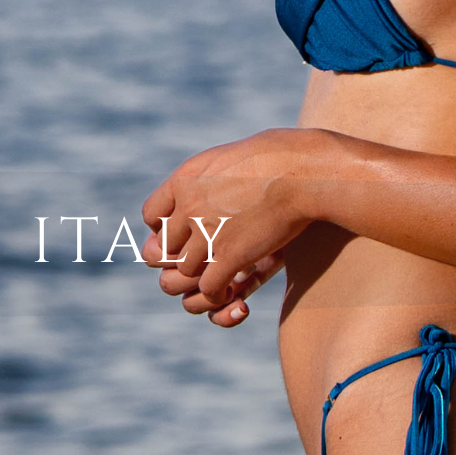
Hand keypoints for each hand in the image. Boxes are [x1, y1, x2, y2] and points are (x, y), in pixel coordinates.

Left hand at [139, 131, 319, 326]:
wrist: (304, 172)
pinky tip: (233, 294)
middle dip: (180, 259)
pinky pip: (208, 288)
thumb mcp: (228, 158)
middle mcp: (188, 206)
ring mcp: (206, 232)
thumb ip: (206, 177)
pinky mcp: (229, 256)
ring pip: (184, 272)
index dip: (163, 230)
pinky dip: (218, 296)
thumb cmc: (279, 158)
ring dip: (201, 279)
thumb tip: (206, 184)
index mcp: (184, 180)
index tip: (185, 235)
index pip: (151, 215)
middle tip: (202, 263)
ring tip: (220, 279)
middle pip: (163, 249)